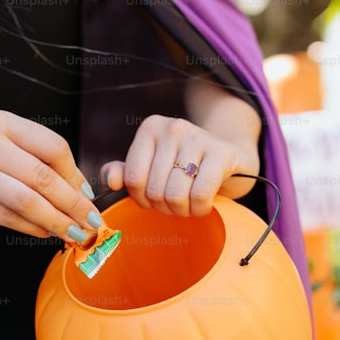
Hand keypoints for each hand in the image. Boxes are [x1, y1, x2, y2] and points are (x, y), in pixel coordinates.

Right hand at [0, 109, 100, 240]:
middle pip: (44, 178)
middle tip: (92, 223)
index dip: (76, 174)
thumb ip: (28, 153)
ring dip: (57, 222)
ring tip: (75, 235)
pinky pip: (5, 217)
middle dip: (74, 205)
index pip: (52, 147)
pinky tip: (44, 233)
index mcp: (1, 122)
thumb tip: (73, 187)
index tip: (87, 194)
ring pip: (26, 202)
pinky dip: (31, 228)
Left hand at [99, 114, 259, 216]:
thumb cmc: (183, 165)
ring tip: (187, 207)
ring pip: (175, 195)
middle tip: (174, 206)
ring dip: (181, 211)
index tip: (152, 200)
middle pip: (154, 190)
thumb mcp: (151, 166)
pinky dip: (199, 210)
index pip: (132, 178)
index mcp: (150, 128)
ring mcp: (199, 137)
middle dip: (163, 208)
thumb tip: (110, 180)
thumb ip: (125, 172)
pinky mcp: (222, 153)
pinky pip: (200, 195)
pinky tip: (202, 207)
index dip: (140, 199)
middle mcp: (173, 128)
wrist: (230, 156)